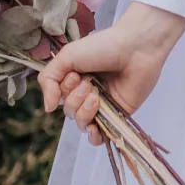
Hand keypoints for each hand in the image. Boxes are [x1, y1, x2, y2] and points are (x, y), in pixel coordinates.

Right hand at [38, 1, 184, 145]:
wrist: (136, 48)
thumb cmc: (103, 46)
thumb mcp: (67, 56)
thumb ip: (48, 80)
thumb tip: (49, 108)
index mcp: (76, 79)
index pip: (60, 98)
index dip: (64, 91)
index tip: (75, 75)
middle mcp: (88, 93)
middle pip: (70, 112)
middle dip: (75, 99)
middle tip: (89, 83)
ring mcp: (103, 106)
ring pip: (82, 125)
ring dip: (84, 112)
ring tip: (96, 96)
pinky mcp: (118, 115)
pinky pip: (100, 138)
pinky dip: (93, 137)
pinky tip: (94, 128)